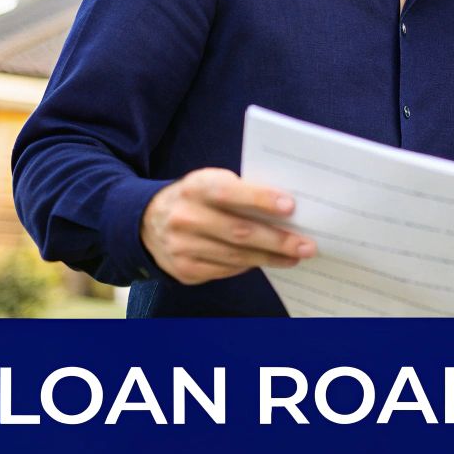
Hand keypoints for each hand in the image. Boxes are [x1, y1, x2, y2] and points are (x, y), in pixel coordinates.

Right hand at [141, 168, 316, 284]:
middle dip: (278, 240)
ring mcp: (182, 247)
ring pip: (236, 256)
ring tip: (296, 255)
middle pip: (239, 232)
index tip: (290, 207)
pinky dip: (249, 265)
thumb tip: (287, 210)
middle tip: (307, 244)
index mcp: (195, 187)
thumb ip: (241, 192)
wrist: (145, 223)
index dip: (260, 199)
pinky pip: (225, 270)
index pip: (229, 193)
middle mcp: (185, 217)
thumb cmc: (195, 199)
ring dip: (270, 258)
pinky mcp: (184, 270)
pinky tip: (268, 261)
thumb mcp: (210, 183)